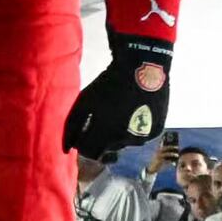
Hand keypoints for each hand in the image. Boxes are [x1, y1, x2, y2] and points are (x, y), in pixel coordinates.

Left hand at [64, 37, 173, 156]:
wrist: (144, 68)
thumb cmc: (109, 84)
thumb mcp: (84, 102)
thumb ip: (72, 127)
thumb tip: (66, 149)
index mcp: (104, 133)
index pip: (89, 152)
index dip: (84, 145)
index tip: (83, 135)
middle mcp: (124, 140)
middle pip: (106, 150)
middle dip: (100, 140)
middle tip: (102, 123)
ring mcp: (142, 138)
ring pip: (124, 144)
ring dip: (118, 135)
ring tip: (120, 114)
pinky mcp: (155, 132)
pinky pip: (140, 137)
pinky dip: (134, 129)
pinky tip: (134, 113)